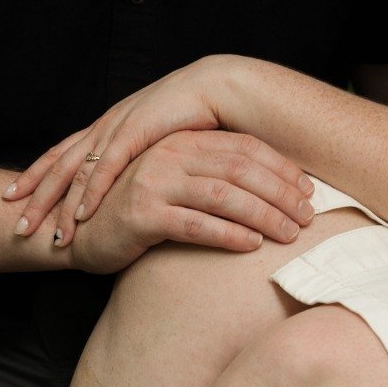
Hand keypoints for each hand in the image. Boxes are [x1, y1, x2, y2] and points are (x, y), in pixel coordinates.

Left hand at [3, 57, 307, 246]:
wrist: (221, 89)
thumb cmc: (198, 117)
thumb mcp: (160, 144)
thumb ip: (144, 162)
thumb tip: (135, 186)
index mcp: (110, 125)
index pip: (65, 153)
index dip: (39, 175)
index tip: (15, 195)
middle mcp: (106, 126)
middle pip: (60, 165)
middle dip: (35, 195)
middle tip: (15, 223)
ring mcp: (117, 128)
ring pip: (75, 172)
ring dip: (55, 203)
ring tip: (39, 230)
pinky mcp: (136, 133)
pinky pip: (106, 169)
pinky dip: (90, 194)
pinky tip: (80, 216)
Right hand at [59, 130, 315, 274]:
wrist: (80, 229)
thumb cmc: (139, 210)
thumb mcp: (178, 183)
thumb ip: (213, 177)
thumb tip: (274, 189)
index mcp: (183, 141)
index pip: (244, 147)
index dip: (280, 169)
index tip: (308, 191)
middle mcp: (170, 154)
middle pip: (241, 169)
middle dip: (280, 194)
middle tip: (308, 217)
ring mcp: (155, 182)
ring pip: (224, 196)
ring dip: (264, 216)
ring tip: (290, 234)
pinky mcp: (143, 213)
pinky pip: (196, 224)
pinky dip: (229, 235)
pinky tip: (252, 245)